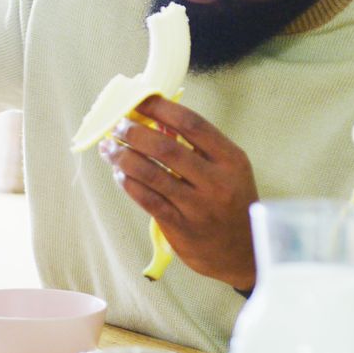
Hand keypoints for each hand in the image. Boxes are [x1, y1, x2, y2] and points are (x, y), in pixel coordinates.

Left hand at [98, 96, 257, 289]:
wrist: (245, 252)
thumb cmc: (232, 203)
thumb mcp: (228, 169)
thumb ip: (198, 145)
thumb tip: (159, 118)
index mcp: (231, 159)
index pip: (192, 124)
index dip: (161, 108)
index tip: (139, 100)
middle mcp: (217, 182)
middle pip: (167, 148)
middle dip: (135, 133)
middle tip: (117, 125)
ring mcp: (198, 207)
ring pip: (152, 175)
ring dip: (124, 158)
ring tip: (109, 148)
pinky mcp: (181, 227)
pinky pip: (148, 200)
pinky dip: (129, 184)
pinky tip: (119, 174)